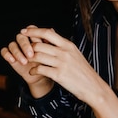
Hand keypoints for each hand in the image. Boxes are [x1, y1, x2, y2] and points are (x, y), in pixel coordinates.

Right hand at [1, 25, 53, 96]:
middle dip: (25, 46)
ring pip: (12, 44)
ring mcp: (16, 47)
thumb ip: (49, 41)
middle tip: (31, 55)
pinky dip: (7, 54)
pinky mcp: (9, 54)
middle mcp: (24, 40)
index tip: (38, 42)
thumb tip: (51, 30)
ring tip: (25, 62)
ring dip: (17, 53)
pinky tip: (12, 60)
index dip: (33, 34)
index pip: (31, 29)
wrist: (41, 75)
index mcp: (33, 36)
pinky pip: (4, 51)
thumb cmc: (47, 62)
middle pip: (21, 37)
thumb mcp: (50, 53)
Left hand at [2, 26, 117, 117]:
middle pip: (39, 44)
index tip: (24, 31)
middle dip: (28, 48)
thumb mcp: (74, 54)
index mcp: (68, 45)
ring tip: (27, 63)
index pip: (47, 32)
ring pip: (37, 56)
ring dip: (29, 60)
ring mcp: (62, 63)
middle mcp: (64, 52)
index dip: (34, 31)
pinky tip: (32, 72)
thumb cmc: (83, 71)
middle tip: (24, 52)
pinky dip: (33, 70)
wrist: (93, 87)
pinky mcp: (59, 75)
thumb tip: (50, 33)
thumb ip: (62, 45)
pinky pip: (40, 69)